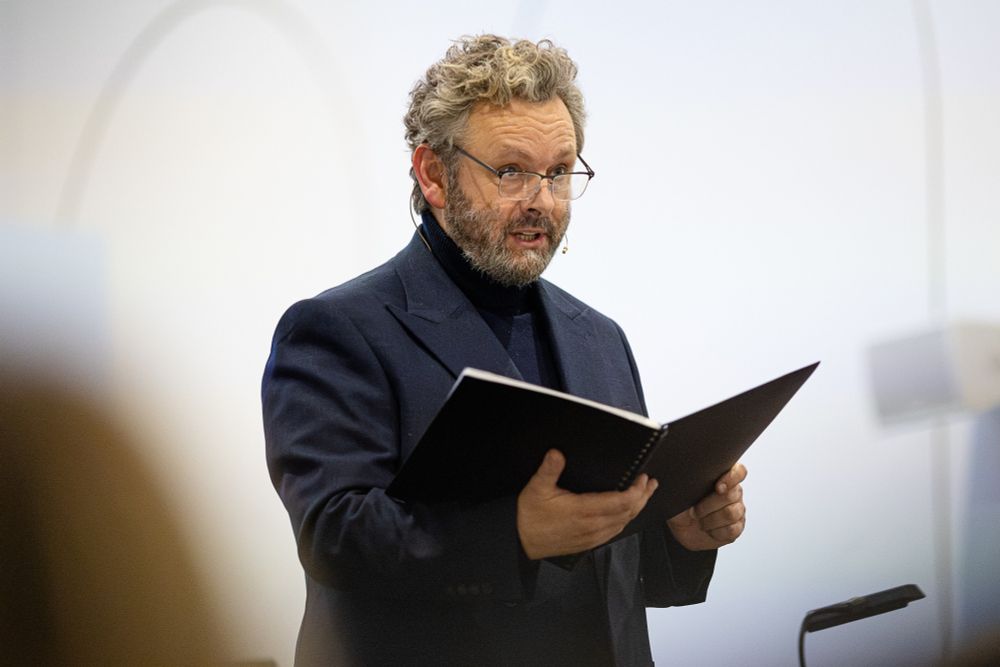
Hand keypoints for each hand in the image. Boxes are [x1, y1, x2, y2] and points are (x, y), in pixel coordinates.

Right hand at [517, 449, 657, 559]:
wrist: (521, 542)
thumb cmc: (529, 517)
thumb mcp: (535, 488)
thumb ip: (548, 470)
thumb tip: (557, 454)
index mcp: (583, 511)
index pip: (621, 502)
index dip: (636, 491)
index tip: (642, 478)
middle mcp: (592, 526)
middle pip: (628, 512)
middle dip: (643, 496)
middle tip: (650, 483)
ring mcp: (592, 536)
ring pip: (624, 523)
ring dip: (637, 508)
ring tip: (644, 495)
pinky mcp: (589, 543)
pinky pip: (615, 532)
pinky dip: (626, 520)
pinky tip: (626, 513)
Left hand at [666, 463, 746, 550]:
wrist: (682, 529)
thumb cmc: (682, 507)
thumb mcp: (679, 492)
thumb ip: (686, 481)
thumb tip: (685, 474)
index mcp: (722, 478)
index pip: (738, 471)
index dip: (731, 478)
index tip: (718, 487)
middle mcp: (733, 492)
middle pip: (731, 495)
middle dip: (708, 505)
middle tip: (695, 510)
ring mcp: (738, 510)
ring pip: (731, 513)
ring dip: (710, 520)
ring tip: (700, 520)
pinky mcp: (737, 528)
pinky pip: (731, 530)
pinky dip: (716, 532)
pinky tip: (709, 530)